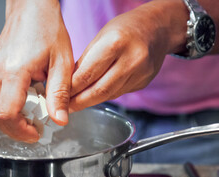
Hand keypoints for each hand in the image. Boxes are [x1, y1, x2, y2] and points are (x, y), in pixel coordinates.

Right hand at [0, 0, 73, 142]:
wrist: (31, 6)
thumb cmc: (47, 28)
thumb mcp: (62, 63)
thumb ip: (59, 94)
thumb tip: (59, 120)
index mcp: (14, 71)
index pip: (7, 114)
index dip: (21, 130)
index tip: (36, 134)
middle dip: (15, 130)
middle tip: (35, 130)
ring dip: (12, 118)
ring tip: (34, 115)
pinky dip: (10, 106)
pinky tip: (28, 100)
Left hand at [69, 0, 186, 111]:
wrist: (157, 28)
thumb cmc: (126, 28)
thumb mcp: (100, 36)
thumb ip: (85, 61)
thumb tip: (68, 83)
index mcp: (115, 43)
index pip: (87, 74)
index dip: (71, 89)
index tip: (60, 95)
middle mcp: (131, 60)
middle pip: (99, 90)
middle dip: (79, 102)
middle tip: (66, 107)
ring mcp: (140, 73)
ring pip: (109, 95)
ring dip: (90, 102)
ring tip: (76, 104)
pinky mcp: (143, 82)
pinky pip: (119, 93)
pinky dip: (104, 96)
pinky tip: (95, 96)